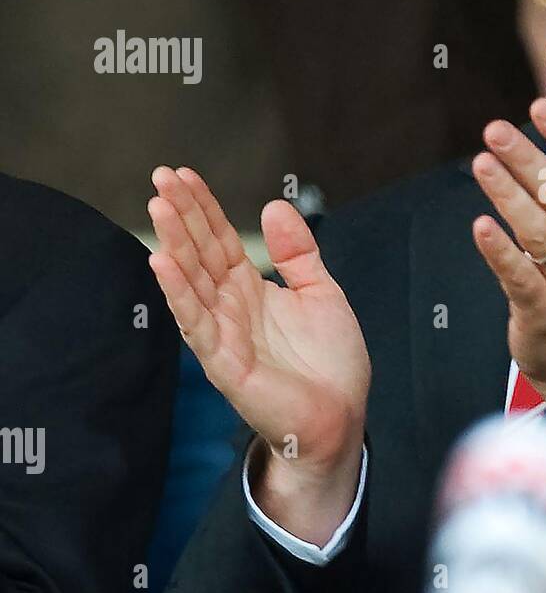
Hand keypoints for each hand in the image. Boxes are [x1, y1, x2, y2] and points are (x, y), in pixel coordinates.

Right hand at [147, 167, 370, 539]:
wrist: (340, 418)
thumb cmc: (331, 363)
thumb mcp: (321, 293)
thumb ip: (298, 252)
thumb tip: (274, 206)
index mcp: (251, 289)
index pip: (220, 239)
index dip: (203, 207)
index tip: (183, 174)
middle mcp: (230, 307)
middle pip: (200, 252)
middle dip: (181, 214)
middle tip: (161, 176)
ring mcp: (223, 333)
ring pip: (192, 281)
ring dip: (174, 243)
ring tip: (158, 207)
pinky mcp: (223, 362)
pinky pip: (196, 323)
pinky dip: (179, 293)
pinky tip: (163, 262)